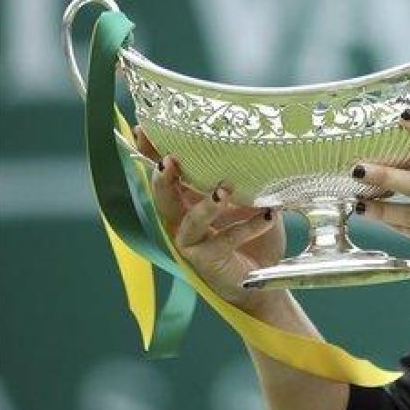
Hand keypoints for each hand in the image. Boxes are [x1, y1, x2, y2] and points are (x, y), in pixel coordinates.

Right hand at [135, 127, 287, 315]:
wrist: (263, 280)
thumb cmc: (253, 236)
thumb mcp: (251, 201)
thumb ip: (248, 181)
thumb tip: (261, 149)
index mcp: (190, 200)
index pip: (168, 174)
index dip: (152, 153)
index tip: (142, 129)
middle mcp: (183, 220)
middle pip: (163, 197)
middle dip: (163, 178)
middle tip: (170, 161)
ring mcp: (192, 243)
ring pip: (187, 223)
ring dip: (205, 206)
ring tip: (224, 190)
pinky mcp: (206, 261)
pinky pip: (223, 241)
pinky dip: (246, 227)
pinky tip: (266, 216)